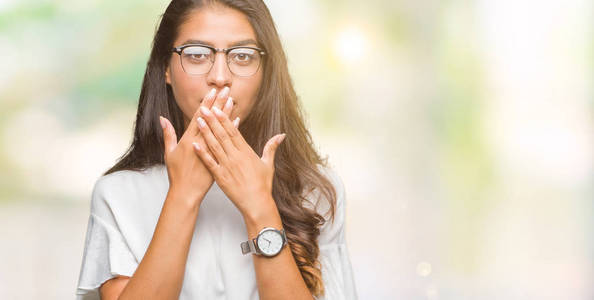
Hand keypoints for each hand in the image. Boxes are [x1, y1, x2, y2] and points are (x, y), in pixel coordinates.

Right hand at [159, 87, 236, 206]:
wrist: (186, 192)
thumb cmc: (176, 173)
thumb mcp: (169, 152)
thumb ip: (168, 134)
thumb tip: (162, 118)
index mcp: (187, 140)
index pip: (198, 117)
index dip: (206, 103)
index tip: (212, 91)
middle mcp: (199, 143)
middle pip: (211, 119)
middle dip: (218, 103)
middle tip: (226, 89)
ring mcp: (209, 151)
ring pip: (219, 128)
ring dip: (226, 114)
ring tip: (232, 100)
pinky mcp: (217, 158)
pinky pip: (226, 142)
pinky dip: (231, 132)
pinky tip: (237, 121)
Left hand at [192, 104, 285, 217]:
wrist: (257, 203)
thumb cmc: (263, 185)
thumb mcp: (268, 164)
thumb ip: (271, 147)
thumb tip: (281, 135)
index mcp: (246, 152)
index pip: (234, 131)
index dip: (224, 119)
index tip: (218, 108)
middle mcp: (236, 157)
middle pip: (222, 135)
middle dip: (212, 121)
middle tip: (204, 108)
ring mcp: (227, 167)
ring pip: (214, 146)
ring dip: (206, 133)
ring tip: (198, 120)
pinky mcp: (220, 177)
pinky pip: (210, 163)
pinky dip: (202, 154)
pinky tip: (195, 144)